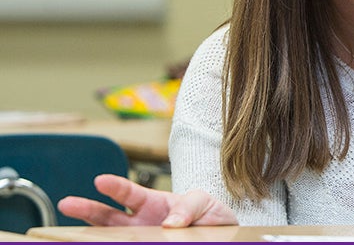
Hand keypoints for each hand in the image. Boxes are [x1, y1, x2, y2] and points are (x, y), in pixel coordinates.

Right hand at [57, 173, 237, 226]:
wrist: (220, 233)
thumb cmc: (208, 214)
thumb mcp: (204, 202)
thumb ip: (190, 206)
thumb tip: (170, 223)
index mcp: (153, 202)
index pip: (130, 193)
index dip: (115, 186)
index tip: (100, 180)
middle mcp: (141, 222)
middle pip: (108, 216)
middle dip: (87, 209)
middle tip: (67, 203)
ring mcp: (141, 237)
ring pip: (110, 236)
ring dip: (92, 234)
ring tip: (71, 235)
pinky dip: (112, 244)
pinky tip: (102, 243)